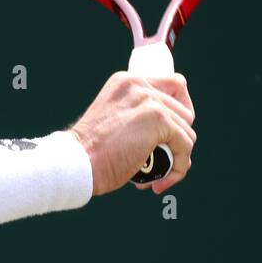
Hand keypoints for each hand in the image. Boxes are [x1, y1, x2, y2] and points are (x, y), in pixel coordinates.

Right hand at [69, 71, 196, 196]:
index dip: (179, 111)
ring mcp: (150, 101)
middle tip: (160, 160)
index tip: (170, 135)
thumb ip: (134, 115)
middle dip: (177, 139)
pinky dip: (178, 167)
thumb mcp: (111, 120)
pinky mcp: (158, 119)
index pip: (174, 85)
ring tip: (156, 175)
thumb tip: (172, 134)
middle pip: (184, 111)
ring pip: (187, 131)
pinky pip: (185, 145)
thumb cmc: (88, 152)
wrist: (74, 162)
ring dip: (177, 157)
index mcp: (127, 81)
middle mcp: (139, 85)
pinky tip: (160, 181)